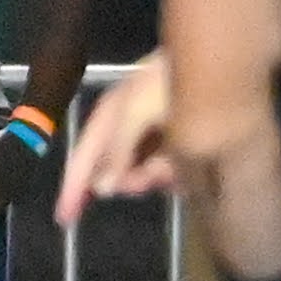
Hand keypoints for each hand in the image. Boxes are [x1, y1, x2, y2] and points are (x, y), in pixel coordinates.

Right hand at [59, 59, 175, 220]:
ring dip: (158, 175)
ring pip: (147, 173)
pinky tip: (191, 161)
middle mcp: (130, 125)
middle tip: (152, 175)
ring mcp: (157, 132)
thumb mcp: (134, 111)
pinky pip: (172, 168)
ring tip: (177, 160)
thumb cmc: (169, 80)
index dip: (72, 188)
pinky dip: (178, 171)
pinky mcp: (183, 138)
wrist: (216, 60)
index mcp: (111, 115)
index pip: (84, 157)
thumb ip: (115, 150)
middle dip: (132, 179)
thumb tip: (102, 189)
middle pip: (117, 170)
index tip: (63, 220)